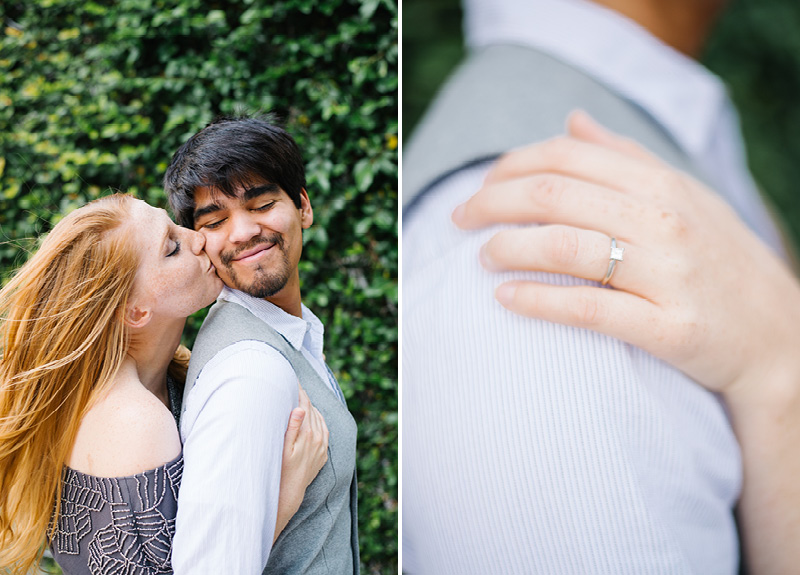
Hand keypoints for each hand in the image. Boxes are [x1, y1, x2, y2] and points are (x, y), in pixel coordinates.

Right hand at [275, 384, 328, 540]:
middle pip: (312, 410)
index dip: (299, 392)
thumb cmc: (281, 469)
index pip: (304, 406)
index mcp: (308, 434)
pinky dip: (318, 420)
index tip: (293, 382)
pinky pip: (324, 429)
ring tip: (301, 399)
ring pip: (319, 418)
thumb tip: (300, 408)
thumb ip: (292, 427)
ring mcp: (322, 445)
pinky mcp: (323, 452)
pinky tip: (311, 417)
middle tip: (295, 387)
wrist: (290, 491)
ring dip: (311, 408)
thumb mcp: (283, 448)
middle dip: (304, 397)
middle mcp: (318, 438)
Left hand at [451, 111, 799, 402]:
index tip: (481, 186)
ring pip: (565, 247)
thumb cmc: (719, 260)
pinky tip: (505, 300)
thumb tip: (572, 121)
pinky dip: (538, 301)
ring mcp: (669, 274)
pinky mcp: (670, 328)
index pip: (566, 156)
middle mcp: (665, 220)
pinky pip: (589, 310)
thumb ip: (625, 156)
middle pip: (554, 194)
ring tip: (481, 257)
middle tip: (460, 219)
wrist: (780, 337)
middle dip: (492, 203)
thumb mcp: (682, 194)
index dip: (511, 166)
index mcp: (662, 182)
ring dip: (508, 248)